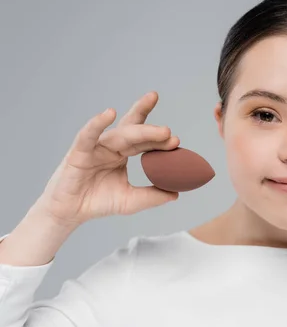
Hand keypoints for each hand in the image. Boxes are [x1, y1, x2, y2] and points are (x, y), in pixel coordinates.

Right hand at [35, 91, 180, 227]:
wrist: (70, 214)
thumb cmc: (97, 202)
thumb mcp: (131, 201)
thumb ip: (152, 196)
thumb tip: (176, 194)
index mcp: (123, 153)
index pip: (145, 141)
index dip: (159, 140)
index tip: (177, 141)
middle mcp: (111, 146)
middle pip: (134, 130)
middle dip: (152, 127)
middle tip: (169, 130)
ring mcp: (95, 147)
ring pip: (120, 134)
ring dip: (141, 130)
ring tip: (161, 131)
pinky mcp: (79, 151)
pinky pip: (88, 134)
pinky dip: (97, 123)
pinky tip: (109, 113)